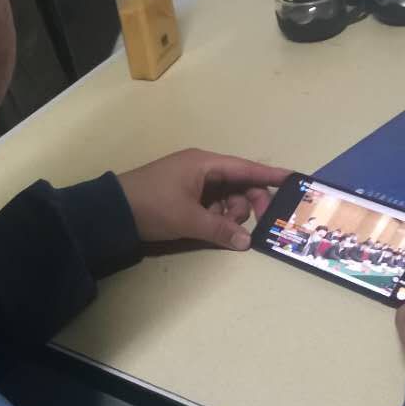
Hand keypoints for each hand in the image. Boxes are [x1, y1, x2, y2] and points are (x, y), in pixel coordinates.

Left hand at [117, 149, 289, 251]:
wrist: (110, 212)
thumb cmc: (151, 206)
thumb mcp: (188, 219)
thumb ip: (220, 229)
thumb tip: (246, 241)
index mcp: (204, 164)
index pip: (246, 167)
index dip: (270, 175)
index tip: (294, 179)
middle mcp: (202, 169)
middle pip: (239, 184)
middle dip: (248, 203)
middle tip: (252, 225)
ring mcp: (192, 183)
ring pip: (226, 198)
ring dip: (230, 214)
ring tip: (221, 228)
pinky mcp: (184, 197)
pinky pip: (212, 205)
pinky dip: (217, 217)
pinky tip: (213, 229)